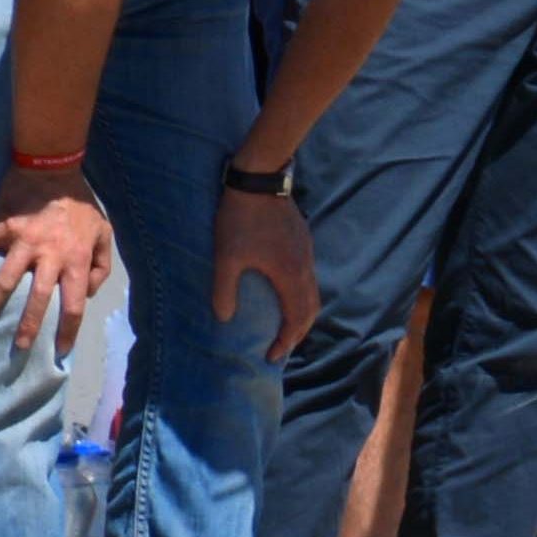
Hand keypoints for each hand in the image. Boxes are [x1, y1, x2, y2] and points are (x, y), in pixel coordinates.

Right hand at [0, 169, 115, 351]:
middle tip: (19, 348)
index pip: (74, 304)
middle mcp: (50, 255)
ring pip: (5, 279)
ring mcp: (25, 241)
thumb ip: (102, 266)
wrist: (57, 169)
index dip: (68, 330)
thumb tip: (88, 293)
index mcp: (76, 259)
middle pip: (39, 299)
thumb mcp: (105, 233)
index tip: (62, 349)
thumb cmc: (83, 205)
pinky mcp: (5, 226)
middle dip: (29, 326)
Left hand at [212, 185, 321, 357]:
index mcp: (289, 275)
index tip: (272, 356)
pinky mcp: (302, 242)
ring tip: (284, 325)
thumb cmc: (240, 219)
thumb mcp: (226, 258)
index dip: (286, 341)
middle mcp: (304, 268)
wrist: (259, 180)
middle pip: (311, 309)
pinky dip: (300, 295)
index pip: (296, 318)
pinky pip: (307, 278)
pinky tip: (284, 292)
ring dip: (301, 314)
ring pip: (312, 292)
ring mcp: (306, 253)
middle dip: (298, 332)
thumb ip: (225, 291)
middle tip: (281, 347)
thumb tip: (224, 319)